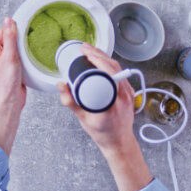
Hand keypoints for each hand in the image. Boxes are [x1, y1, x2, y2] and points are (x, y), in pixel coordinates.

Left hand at [0, 17, 26, 155]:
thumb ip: (10, 37)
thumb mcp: (9, 56)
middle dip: (21, 40)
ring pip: (17, 47)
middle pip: (11, 38)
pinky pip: (21, 56)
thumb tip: (8, 20)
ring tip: (30, 51)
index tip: (26, 28)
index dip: (15, 30)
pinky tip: (30, 58)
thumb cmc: (6, 82)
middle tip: (29, 41)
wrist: (10, 101)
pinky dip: (26, 56)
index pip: (4, 31)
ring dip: (24, 48)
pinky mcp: (12, 67)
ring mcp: (4, 60)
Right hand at [58, 43, 152, 190]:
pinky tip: (102, 60)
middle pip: (114, 66)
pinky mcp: (129, 93)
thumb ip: (70, 102)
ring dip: (105, 57)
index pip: (109, 73)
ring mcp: (129, 93)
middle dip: (98, 54)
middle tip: (84, 48)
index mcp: (114, 101)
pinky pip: (120, 73)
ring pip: (119, 68)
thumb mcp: (83, 118)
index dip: (98, 60)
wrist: (119, 142)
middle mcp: (124, 95)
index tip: (86, 54)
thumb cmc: (104, 133)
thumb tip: (61, 86)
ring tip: (91, 51)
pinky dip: (110, 64)